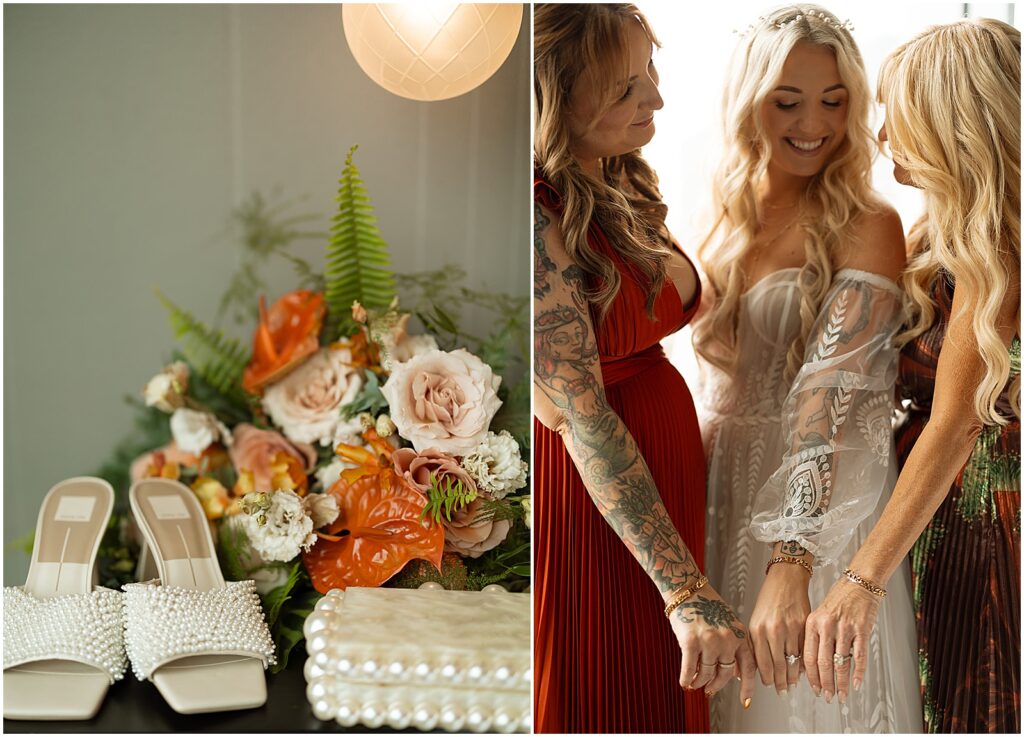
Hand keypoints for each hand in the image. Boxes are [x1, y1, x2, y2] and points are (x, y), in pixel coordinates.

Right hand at [668, 584, 756, 708]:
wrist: (686, 589)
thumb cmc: (705, 604)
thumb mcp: (728, 622)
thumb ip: (734, 644)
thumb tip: (734, 671)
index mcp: (740, 634)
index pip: (748, 667)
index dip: (747, 687)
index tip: (746, 701)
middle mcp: (728, 639)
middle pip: (725, 674)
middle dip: (716, 685)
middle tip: (709, 690)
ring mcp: (710, 641)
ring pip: (707, 673)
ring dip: (699, 682)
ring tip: (694, 683)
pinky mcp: (691, 642)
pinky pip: (690, 669)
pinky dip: (686, 678)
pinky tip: (684, 681)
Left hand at [749, 562, 810, 693]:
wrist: (785, 579)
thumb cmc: (768, 599)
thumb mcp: (753, 620)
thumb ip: (751, 645)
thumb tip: (745, 669)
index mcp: (758, 629)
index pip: (763, 663)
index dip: (768, 678)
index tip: (770, 685)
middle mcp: (774, 630)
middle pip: (780, 666)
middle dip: (782, 682)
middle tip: (783, 690)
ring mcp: (791, 628)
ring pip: (794, 661)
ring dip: (794, 676)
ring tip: (793, 683)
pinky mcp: (805, 625)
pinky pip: (806, 651)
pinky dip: (805, 662)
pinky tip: (803, 669)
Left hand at [804, 578, 880, 703]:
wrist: (859, 582)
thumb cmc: (839, 599)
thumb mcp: (819, 614)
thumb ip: (814, 636)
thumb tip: (810, 664)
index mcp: (812, 623)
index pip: (807, 656)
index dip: (809, 676)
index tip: (812, 688)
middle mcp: (827, 626)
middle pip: (823, 663)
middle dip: (824, 684)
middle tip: (826, 696)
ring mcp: (845, 628)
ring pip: (840, 663)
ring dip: (840, 683)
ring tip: (841, 696)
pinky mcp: (862, 630)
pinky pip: (859, 657)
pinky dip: (857, 673)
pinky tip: (855, 684)